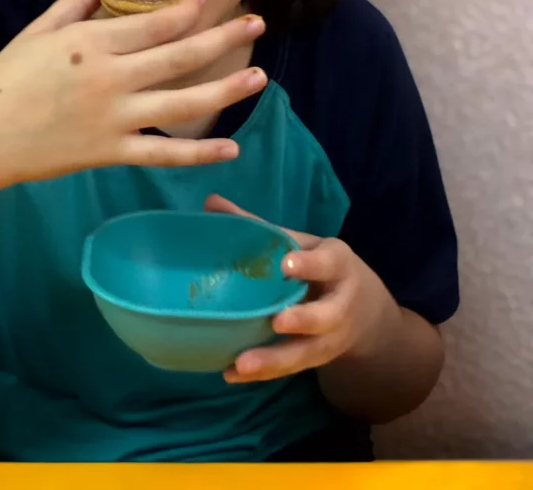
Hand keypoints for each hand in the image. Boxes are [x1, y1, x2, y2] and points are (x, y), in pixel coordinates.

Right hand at [0, 0, 267, 188]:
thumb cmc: (7, 78)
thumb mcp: (39, 30)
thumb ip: (75, 2)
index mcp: (91, 42)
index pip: (154, 22)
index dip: (188, 9)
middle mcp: (110, 77)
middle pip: (180, 56)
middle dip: (224, 38)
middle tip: (258, 24)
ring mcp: (114, 118)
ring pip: (182, 104)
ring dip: (225, 90)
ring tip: (259, 78)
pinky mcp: (111, 152)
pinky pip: (163, 154)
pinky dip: (198, 154)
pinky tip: (229, 149)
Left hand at [204, 195, 398, 382]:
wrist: (365, 312)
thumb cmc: (319, 267)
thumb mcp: (299, 243)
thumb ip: (258, 226)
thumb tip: (211, 202)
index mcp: (336, 264)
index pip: (327, 263)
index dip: (309, 264)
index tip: (286, 264)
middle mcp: (340, 304)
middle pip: (325, 316)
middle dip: (302, 320)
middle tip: (276, 321)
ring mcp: (330, 337)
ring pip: (306, 351)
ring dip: (274, 359)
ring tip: (242, 363)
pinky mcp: (316, 359)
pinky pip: (291, 368)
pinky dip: (263, 373)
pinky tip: (232, 373)